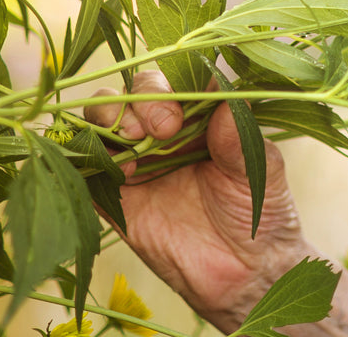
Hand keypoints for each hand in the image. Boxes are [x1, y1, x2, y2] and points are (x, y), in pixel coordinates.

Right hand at [87, 71, 314, 331]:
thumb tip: (224, 102)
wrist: (243, 272)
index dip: (176, 81)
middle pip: (136, 89)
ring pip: (104, 117)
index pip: (180, 76)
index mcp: (205, 115)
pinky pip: (86, 165)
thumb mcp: (260, 172)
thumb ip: (240, 139)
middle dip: (142, 99)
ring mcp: (138, 159)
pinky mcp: (115, 194)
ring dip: (111, 118)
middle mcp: (167, 129)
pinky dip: (91, 157)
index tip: (183, 107)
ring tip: (135, 142)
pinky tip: (121, 171)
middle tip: (162, 129)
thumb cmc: (260, 212)